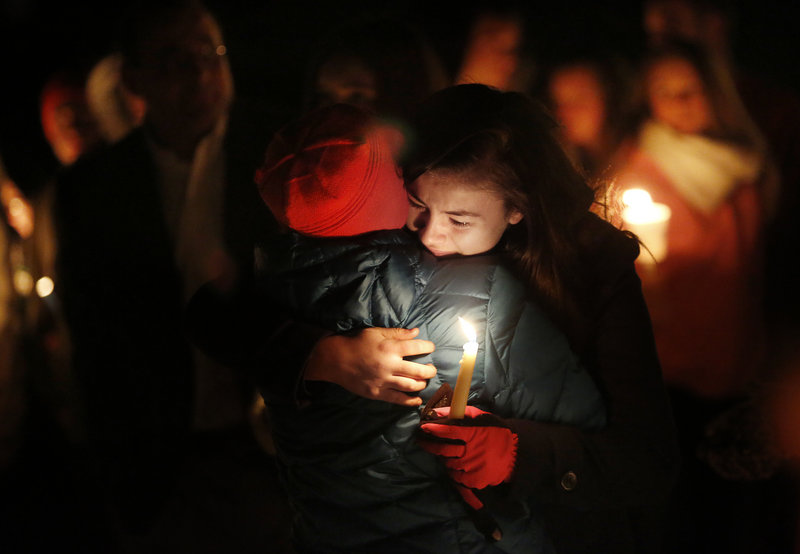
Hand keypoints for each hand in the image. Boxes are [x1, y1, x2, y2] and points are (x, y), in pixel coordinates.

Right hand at [304, 327, 435, 405]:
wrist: (336, 360)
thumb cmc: (356, 342)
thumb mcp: (376, 332)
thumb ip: (398, 333)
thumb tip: (417, 332)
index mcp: (390, 348)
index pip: (417, 347)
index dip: (428, 347)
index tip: (431, 347)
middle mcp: (390, 365)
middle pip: (419, 371)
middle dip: (430, 370)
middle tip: (431, 368)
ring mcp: (384, 381)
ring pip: (411, 386)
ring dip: (422, 384)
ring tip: (424, 381)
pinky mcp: (378, 393)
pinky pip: (398, 399)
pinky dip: (411, 400)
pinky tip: (417, 399)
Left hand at [418, 406, 516, 489]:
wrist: (515, 452)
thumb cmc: (494, 431)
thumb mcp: (480, 417)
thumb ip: (458, 413)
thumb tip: (435, 412)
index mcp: (474, 434)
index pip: (449, 431)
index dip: (434, 429)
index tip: (424, 427)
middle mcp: (472, 452)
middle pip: (443, 450)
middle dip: (430, 444)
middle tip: (422, 439)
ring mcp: (473, 469)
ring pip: (447, 464)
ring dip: (443, 458)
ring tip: (446, 452)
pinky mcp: (475, 481)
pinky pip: (456, 478)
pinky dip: (452, 471)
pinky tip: (453, 465)